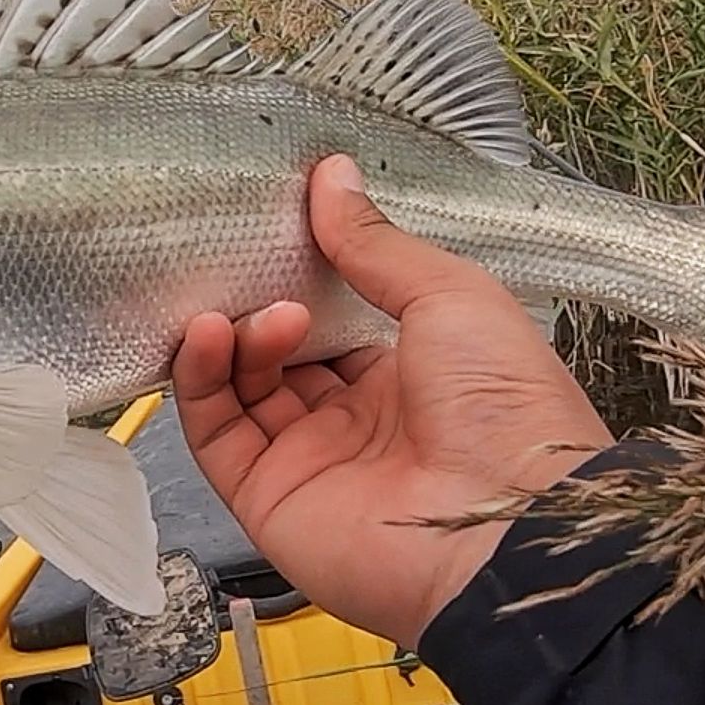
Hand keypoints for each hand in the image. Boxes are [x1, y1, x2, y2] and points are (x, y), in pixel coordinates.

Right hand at [172, 154, 614, 646]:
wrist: (504, 529)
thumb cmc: (505, 409)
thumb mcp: (450, 296)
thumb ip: (376, 243)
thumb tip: (331, 175)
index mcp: (410, 376)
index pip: (334, 320)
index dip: (303, 277)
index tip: (276, 225)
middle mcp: (355, 422)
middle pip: (279, 354)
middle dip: (258, 304)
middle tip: (249, 264)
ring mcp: (308, 462)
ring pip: (238, 389)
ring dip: (232, 336)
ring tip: (245, 310)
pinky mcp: (266, 499)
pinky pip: (215, 433)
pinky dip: (200, 380)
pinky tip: (207, 333)